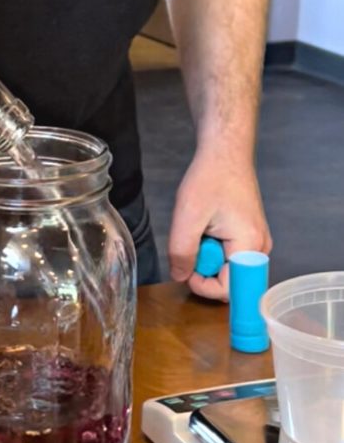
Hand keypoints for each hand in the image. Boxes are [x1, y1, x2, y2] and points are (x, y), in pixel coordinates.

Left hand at [168, 149, 271, 301]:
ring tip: (199, 229)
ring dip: (207, 255)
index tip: (186, 268)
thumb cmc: (210, 179)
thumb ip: (182, 251)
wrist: (225, 153)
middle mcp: (260, 248)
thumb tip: (181, 277)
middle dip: (205, 267)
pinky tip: (207, 226)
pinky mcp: (249, 234)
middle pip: (230, 280)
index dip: (204, 286)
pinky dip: (212, 246)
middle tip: (193, 239)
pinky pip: (229, 254)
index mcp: (250, 246)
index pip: (231, 290)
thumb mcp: (188, 216)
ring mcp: (257, 242)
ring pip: (228, 267)